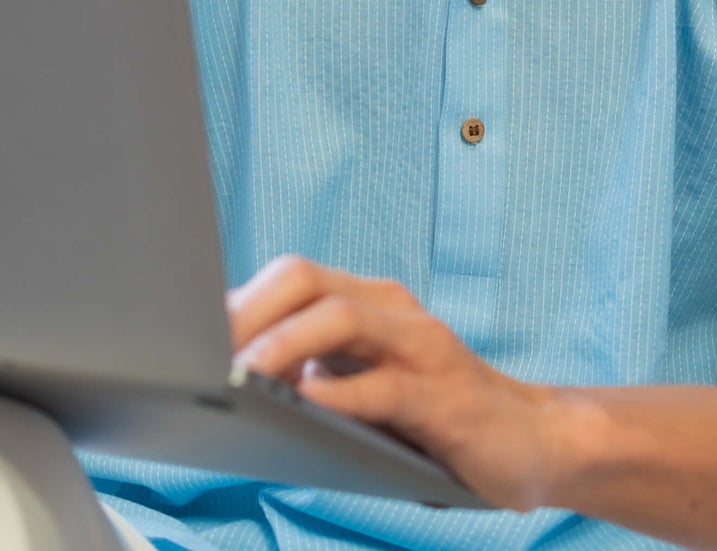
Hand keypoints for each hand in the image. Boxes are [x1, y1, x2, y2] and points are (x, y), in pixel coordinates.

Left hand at [227, 256, 561, 508]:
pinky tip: (309, 404)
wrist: (532, 440)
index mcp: (367, 301)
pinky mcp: (442, 397)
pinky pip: (384, 386)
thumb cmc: (436, 416)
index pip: (290, 277)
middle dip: (248, 309)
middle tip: (201, 352)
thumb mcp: (369, 382)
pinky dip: (341, 393)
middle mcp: (391, 310)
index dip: (235, 299)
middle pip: (306, 279)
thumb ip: (318, 369)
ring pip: (340, 319)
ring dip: (282, 343)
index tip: (184, 332)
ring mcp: (420, 348)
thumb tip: (238, 374)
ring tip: (241, 371)